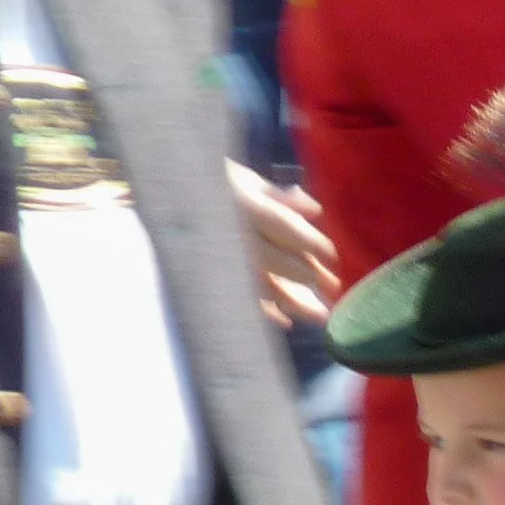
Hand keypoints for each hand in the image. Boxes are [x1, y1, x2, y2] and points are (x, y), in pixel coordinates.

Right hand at [227, 159, 340, 328]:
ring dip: (293, 302)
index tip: (333, 255)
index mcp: (241, 204)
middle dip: (308, 275)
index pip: (283, 224)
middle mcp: (231, 233)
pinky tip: (286, 322)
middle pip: (276, 259)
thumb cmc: (216, 188)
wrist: (170, 196)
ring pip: (261, 285)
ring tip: (321, 316)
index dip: (311, 242)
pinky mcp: (210, 277)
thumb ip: (280, 198)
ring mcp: (221, 259)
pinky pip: (239, 299)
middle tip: (334, 287)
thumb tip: (316, 211)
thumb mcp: (245, 182)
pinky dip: (263, 312)